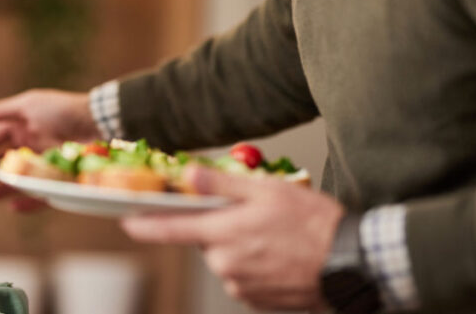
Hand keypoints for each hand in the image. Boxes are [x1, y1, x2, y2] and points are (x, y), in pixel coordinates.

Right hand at [0, 89, 100, 210]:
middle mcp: (28, 146)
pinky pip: (38, 195)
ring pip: (15, 180)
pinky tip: (11, 207)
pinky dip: (25, 202)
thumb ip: (0, 111)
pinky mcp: (56, 180)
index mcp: (20, 127)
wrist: (97, 122)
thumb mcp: (27, 104)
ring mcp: (41, 164)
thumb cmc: (61, 110)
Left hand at [121, 165, 343, 310]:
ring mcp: (240, 286)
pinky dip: (255, 264)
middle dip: (219, 226)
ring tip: (275, 236)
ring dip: (240, 245)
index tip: (124, 219)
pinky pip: (244, 276)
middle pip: (205, 241)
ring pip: (226, 258)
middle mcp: (225, 264)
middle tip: (252, 215)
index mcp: (223, 234)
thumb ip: (222, 185)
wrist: (350, 263)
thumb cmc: (312, 223)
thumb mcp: (266, 191)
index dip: (143, 224)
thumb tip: (186, 175)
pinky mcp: (256, 301)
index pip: (169, 229)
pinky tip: (280, 255)